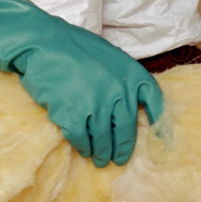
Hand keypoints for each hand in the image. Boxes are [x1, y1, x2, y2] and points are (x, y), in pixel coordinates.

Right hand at [0, 0, 161, 165]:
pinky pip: (82, 140)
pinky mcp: (74, 115)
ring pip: (104, 139)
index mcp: (131, 73)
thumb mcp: (108, 56)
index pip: (155, 102)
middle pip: (127, 129)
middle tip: (118, 158)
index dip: (158, 123)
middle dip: (122, 148)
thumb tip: (127, 105)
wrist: (42, 42)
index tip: (157, 139)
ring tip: (99, 159)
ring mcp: (97, 104)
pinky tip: (83, 149)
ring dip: (102, 152)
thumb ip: (121, 79)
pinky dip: (83, 147)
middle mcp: (119, 90)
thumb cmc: (73, 46)